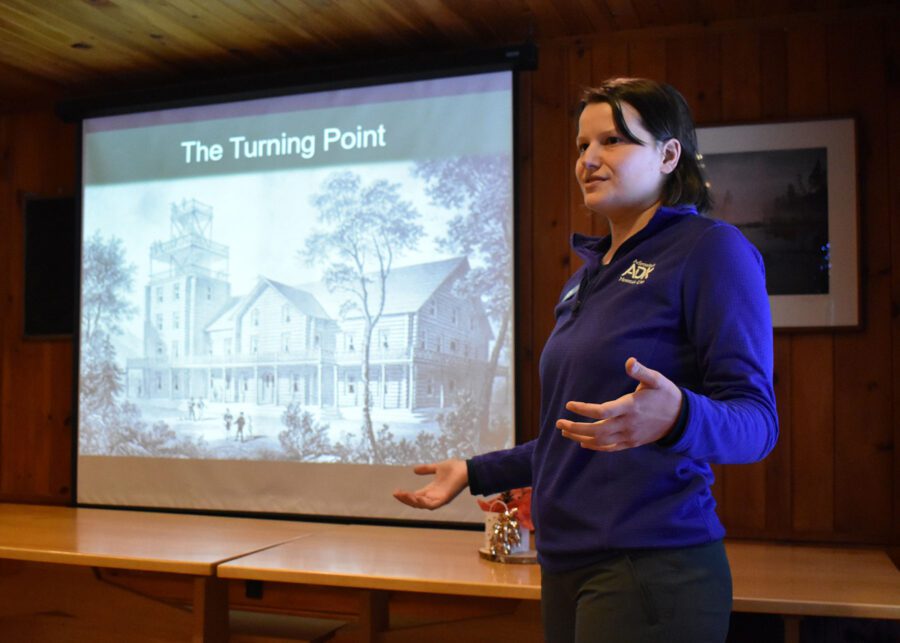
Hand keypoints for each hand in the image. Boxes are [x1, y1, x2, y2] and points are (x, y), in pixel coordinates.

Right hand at [393, 459, 468, 509]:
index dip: (405, 495)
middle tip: (396, 494)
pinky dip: (422, 503)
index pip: (415, 496)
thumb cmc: (454, 468)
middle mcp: (433, 496)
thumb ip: (426, 469)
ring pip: (421, 505)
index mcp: (431, 490)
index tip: (395, 492)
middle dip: (405, 499)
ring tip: (402, 495)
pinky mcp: (444, 500)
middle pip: (416, 502)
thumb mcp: (436, 467)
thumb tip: (414, 469)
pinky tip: (414, 497)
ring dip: (411, 501)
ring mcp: (438, 499)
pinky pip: (431, 505)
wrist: (466, 468)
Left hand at [556, 357, 682, 451]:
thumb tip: (629, 361)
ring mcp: (629, 436)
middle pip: (597, 430)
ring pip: (601, 441)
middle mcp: (628, 424)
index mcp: (631, 407)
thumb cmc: (666, 395)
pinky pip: (610, 448)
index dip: (583, 409)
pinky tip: (583, 443)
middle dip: (576, 427)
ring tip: (565, 431)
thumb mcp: (656, 380)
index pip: (602, 411)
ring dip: (581, 437)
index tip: (569, 405)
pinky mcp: (632, 443)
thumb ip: (641, 371)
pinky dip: (595, 447)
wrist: (681, 418)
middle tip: (559, 422)